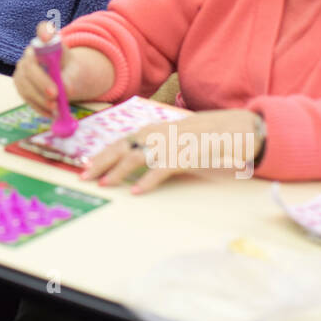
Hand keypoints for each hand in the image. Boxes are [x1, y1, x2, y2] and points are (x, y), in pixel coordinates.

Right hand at [12, 22, 113, 115]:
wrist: (63, 77)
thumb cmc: (69, 69)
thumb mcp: (75, 70)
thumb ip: (71, 76)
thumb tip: (65, 89)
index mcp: (46, 43)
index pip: (43, 29)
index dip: (44, 32)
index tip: (47, 37)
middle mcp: (30, 54)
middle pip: (30, 66)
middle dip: (41, 81)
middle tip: (55, 95)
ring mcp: (22, 70)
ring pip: (25, 84)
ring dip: (40, 98)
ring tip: (55, 108)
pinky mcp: (20, 85)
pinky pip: (26, 96)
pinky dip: (38, 106)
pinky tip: (50, 113)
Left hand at [82, 109, 260, 193]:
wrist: (237, 128)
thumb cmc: (204, 136)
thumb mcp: (175, 138)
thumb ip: (155, 147)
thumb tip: (133, 161)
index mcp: (154, 128)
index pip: (121, 141)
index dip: (102, 153)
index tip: (85, 165)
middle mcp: (159, 132)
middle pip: (123, 146)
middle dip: (101, 161)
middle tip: (84, 176)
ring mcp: (173, 142)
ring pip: (139, 156)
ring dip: (119, 170)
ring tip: (105, 184)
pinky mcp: (188, 154)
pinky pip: (163, 168)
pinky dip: (149, 180)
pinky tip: (137, 192)